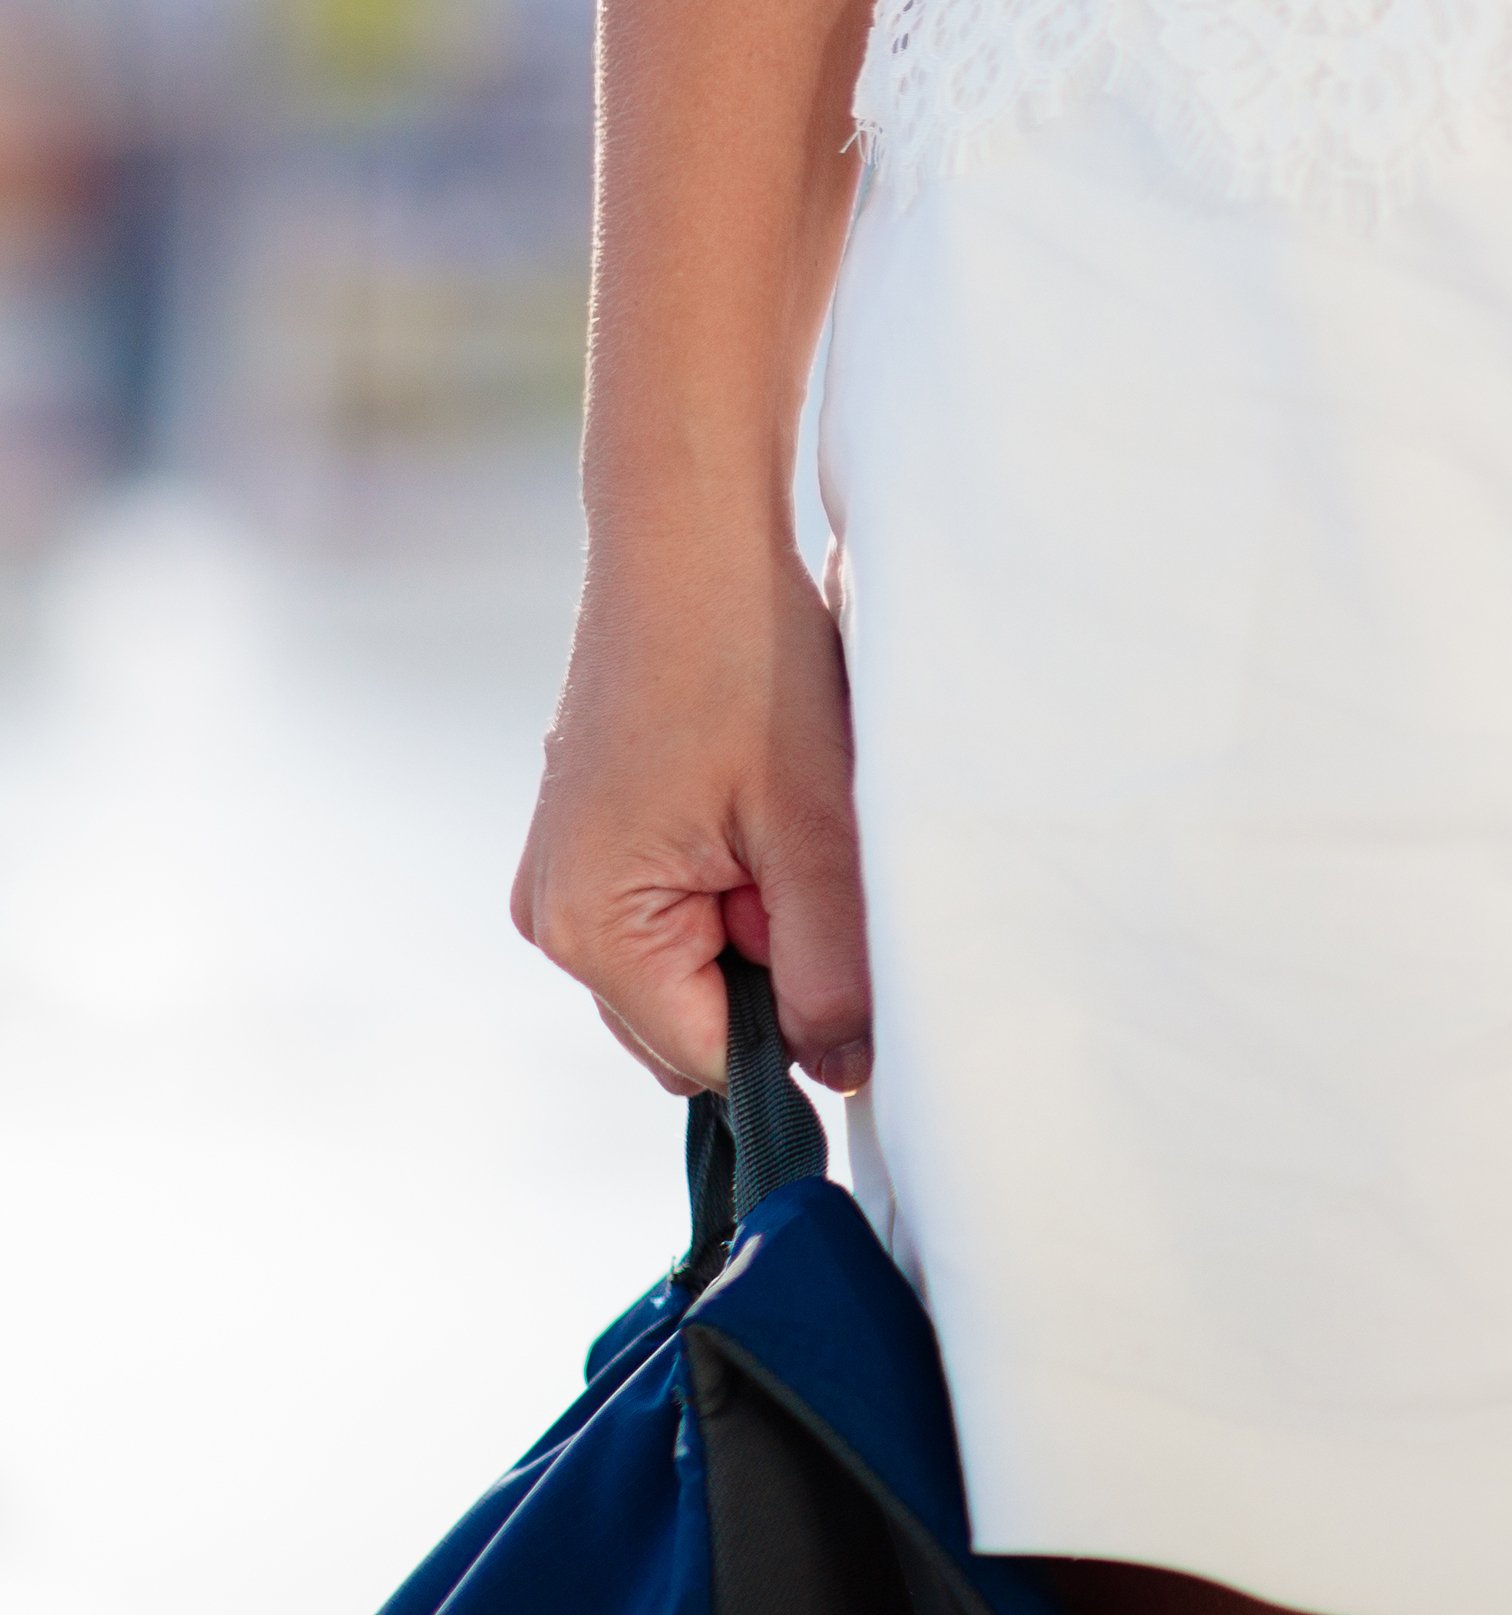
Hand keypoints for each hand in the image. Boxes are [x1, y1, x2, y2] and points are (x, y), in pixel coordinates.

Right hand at [511, 536, 870, 1096]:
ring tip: (783, 822)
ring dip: (758, 922)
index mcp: (590, 929)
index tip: (853, 970)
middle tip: (809, 863)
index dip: (793, 1037)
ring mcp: (567, 877)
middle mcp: (554, 917)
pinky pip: (678, 908)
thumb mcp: (816, 830)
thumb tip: (841, 1072)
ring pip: (693, 964)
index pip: (705, 1060)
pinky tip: (760, 803)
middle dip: (771, 973)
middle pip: (691, 1022)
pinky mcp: (595, 841)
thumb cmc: (747, 667)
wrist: (689, 543)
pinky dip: (735, 880)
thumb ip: (831, 968)